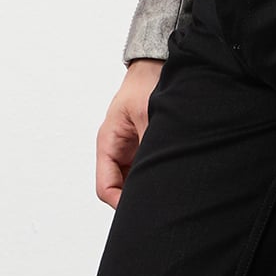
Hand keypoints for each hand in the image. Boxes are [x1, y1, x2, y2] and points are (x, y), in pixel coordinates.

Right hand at [96, 58, 163, 208]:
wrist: (158, 65)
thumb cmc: (147, 83)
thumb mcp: (148, 116)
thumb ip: (149, 146)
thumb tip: (157, 172)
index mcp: (108, 143)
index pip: (106, 187)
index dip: (121, 204)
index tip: (142, 209)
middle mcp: (117, 151)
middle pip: (119, 190)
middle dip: (135, 200)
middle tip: (158, 207)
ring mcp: (131, 151)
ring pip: (133, 183)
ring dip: (147, 189)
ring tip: (166, 193)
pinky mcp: (145, 149)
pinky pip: (146, 172)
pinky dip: (156, 179)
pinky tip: (170, 180)